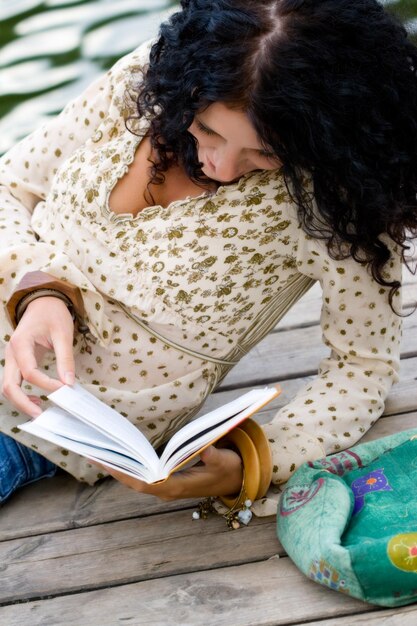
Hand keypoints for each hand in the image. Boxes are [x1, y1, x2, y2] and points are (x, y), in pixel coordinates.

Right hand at [2, 296, 75, 416]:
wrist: (43, 302)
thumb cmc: (53, 314)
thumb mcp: (63, 333)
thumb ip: (65, 358)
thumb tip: (69, 383)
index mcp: (21, 343)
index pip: (30, 372)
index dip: (47, 384)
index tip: (65, 389)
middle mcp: (11, 353)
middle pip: (9, 385)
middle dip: (23, 402)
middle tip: (41, 415)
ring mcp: (11, 359)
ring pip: (8, 387)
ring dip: (21, 401)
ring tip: (40, 411)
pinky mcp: (17, 363)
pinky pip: (14, 383)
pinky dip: (22, 394)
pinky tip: (38, 399)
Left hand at [97, 445, 242, 500]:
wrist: (236, 479)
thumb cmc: (228, 469)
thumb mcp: (224, 461)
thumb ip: (214, 456)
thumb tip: (205, 448)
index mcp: (176, 487)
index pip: (143, 483)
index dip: (124, 474)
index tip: (106, 462)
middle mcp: (167, 490)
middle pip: (134, 482)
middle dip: (113, 468)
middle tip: (93, 452)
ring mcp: (166, 487)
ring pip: (136, 479)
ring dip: (118, 468)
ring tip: (100, 451)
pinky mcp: (167, 480)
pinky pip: (142, 475)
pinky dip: (129, 466)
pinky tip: (119, 455)